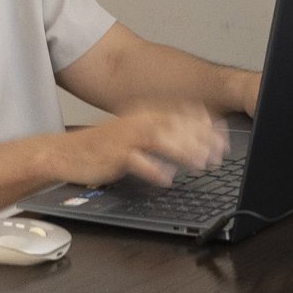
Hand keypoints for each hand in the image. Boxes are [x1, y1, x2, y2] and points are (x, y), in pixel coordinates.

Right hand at [45, 104, 224, 188]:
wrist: (68, 153)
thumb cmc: (107, 147)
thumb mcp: (136, 134)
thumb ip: (163, 134)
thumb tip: (197, 140)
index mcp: (146, 114)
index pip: (182, 114)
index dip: (206, 124)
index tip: (224, 138)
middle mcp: (138, 121)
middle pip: (175, 125)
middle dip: (201, 138)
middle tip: (220, 154)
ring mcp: (126, 138)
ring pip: (160, 139)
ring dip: (183, 150)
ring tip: (201, 163)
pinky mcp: (114, 156)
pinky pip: (137, 161)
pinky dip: (154, 170)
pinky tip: (167, 179)